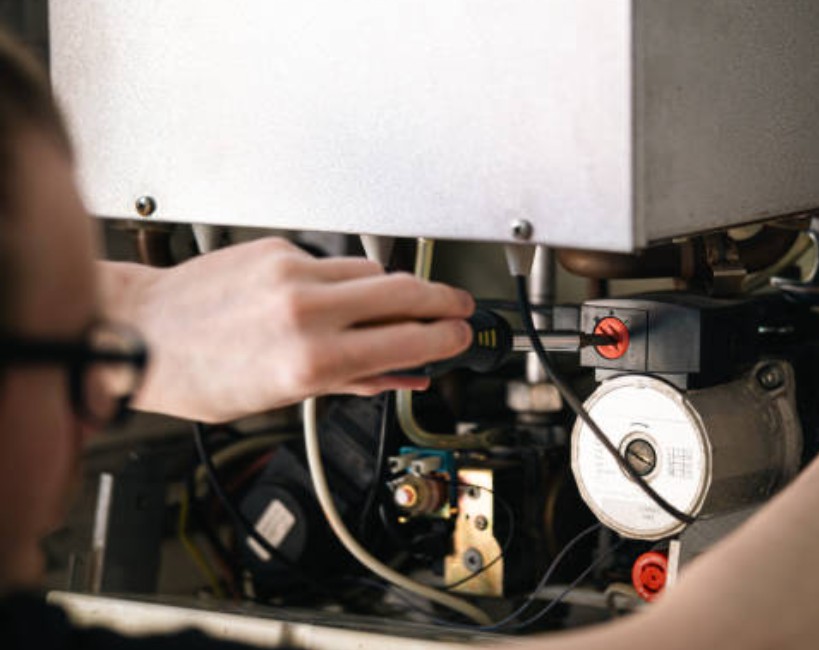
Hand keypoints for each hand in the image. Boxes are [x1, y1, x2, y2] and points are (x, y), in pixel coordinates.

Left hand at [100, 237, 474, 421]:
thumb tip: (402, 376)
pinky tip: (334, 298)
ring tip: (398, 308)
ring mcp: (292, 273)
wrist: (141, 331)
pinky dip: (345, 280)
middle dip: (443, 300)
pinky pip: (333, 262)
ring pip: (372, 273)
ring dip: (394, 290)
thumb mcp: (282, 398)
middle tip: (458, 308)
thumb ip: (354, 382)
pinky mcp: (278, 250)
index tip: (461, 337)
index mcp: (311, 360)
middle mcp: (306, 310)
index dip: (446, 338)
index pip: (407, 340)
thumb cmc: (197, 376)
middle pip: (404, 292)